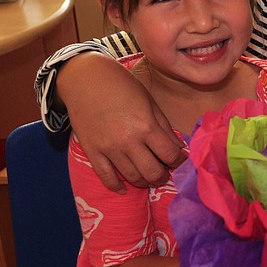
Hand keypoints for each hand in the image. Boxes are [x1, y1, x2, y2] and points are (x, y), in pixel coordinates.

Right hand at [57, 52, 185, 192]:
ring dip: (144, 181)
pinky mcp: (92, 152)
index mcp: (146, 126)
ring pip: (132, 178)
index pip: (170, 155)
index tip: (180, 160)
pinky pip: (106, 178)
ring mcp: (108, 149)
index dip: (179, 161)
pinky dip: (117, 186)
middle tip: (165, 171)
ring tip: (149, 176)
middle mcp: (128, 141)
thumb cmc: (122, 86)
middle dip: (163, 175)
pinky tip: (124, 188)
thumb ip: (164, 127)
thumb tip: (178, 147)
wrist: (86, 79)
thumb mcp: (149, 102)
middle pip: (152, 172)